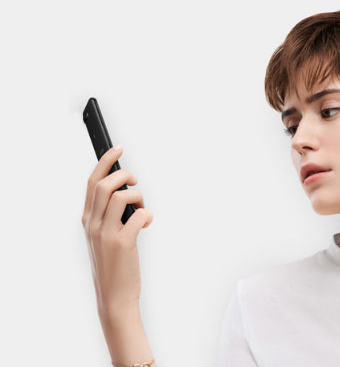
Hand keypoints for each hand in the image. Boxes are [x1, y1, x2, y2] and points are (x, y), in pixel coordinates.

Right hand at [81, 145, 153, 317]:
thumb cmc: (113, 265)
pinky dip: (147, 214)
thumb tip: (128, 193)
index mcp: (87, 220)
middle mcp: (93, 225)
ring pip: (120, 196)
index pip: (91, 183)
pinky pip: (138, 216)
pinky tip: (148, 223)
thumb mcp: (102, 237)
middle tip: (136, 181)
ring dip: (138, 196)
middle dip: (123, 174)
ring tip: (143, 209)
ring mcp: (106, 234)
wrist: (114, 296)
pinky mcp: (123, 243)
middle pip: (104, 184)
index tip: (117, 148)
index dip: (105, 162)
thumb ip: (109, 216)